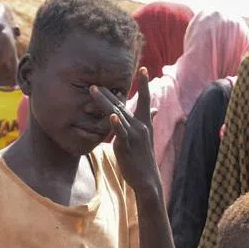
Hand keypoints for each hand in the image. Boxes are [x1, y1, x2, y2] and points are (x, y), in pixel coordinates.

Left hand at [90, 73, 160, 199]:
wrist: (147, 178)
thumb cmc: (144, 157)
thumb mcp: (147, 136)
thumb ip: (149, 120)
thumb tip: (155, 109)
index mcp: (144, 122)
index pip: (145, 99)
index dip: (145, 84)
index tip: (144, 68)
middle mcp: (140, 126)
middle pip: (122, 104)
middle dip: (109, 92)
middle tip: (95, 82)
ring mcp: (134, 135)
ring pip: (117, 114)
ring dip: (104, 101)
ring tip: (93, 90)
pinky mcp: (126, 146)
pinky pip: (121, 133)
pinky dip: (116, 124)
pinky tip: (111, 116)